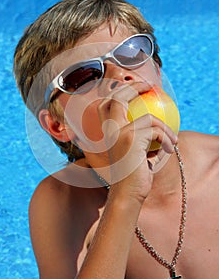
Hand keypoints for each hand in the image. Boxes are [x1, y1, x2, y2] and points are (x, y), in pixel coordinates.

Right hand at [97, 81, 177, 201]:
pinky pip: (156, 130)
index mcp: (108, 132)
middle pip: (118, 98)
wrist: (128, 193)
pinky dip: (166, 139)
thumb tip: (157, 121)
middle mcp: (111, 129)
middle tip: (150, 86)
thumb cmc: (134, 173)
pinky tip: (169, 149)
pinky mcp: (132, 138)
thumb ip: (141, 134)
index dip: (119, 91)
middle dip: (134, 87)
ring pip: (148, 118)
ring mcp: (120, 132)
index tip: (136, 87)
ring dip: (165, 129)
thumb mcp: (137, 150)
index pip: (106, 104)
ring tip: (172, 140)